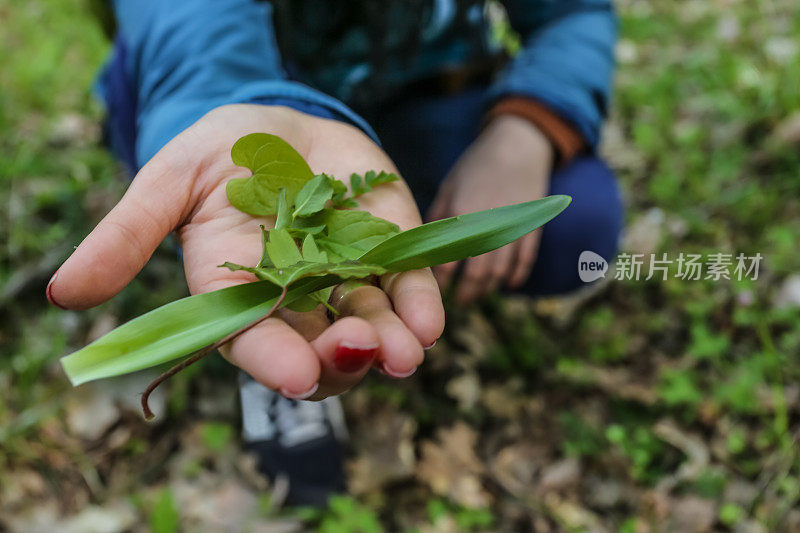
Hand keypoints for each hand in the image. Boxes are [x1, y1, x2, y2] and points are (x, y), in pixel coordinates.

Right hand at [47, 105, 443, 399]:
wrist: (285, 123)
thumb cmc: (221, 153)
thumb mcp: (170, 180)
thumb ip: (128, 234)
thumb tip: (63, 294)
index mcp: (239, 294)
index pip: (253, 339)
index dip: (273, 361)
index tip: (297, 375)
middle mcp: (296, 299)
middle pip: (319, 347)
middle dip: (341, 355)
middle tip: (359, 348)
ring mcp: (347, 280)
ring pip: (371, 328)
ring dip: (390, 344)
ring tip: (405, 350)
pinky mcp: (389, 254)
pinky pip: (407, 289)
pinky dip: (420, 307)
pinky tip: (428, 323)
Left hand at [428, 115, 553, 303]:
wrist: (519, 145)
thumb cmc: (477, 164)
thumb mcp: (450, 186)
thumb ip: (438, 218)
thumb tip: (423, 246)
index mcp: (463, 216)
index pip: (448, 261)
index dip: (441, 280)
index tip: (435, 288)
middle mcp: (488, 226)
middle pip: (477, 274)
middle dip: (466, 293)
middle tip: (458, 302)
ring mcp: (513, 228)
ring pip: (500, 273)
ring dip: (488, 289)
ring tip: (477, 295)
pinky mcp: (532, 228)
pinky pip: (525, 261)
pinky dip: (516, 277)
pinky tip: (508, 285)